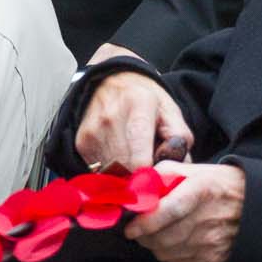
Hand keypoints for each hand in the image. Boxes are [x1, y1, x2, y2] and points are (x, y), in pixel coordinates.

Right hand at [75, 67, 191, 173]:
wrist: (111, 80)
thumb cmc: (145, 99)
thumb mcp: (171, 111)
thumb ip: (180, 140)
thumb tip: (174, 170)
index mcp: (137, 104)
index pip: (139, 151)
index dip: (148, 173)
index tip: (156, 182)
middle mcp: (110, 116)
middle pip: (126, 166)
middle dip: (140, 177)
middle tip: (150, 173)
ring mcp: (92, 130)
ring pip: (112, 171)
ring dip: (126, 175)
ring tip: (135, 163)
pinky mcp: (81, 141)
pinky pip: (99, 169)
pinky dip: (112, 170)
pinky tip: (120, 158)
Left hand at [123, 160, 243, 261]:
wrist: (252, 202)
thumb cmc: (215, 183)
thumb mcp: (190, 169)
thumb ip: (160, 175)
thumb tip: (135, 189)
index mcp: (201, 190)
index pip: (169, 210)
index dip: (145, 222)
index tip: (130, 227)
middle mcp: (209, 218)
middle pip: (165, 237)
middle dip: (143, 236)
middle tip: (137, 229)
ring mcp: (214, 241)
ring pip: (168, 253)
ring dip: (154, 245)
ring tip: (155, 233)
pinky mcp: (215, 257)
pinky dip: (170, 254)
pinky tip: (173, 241)